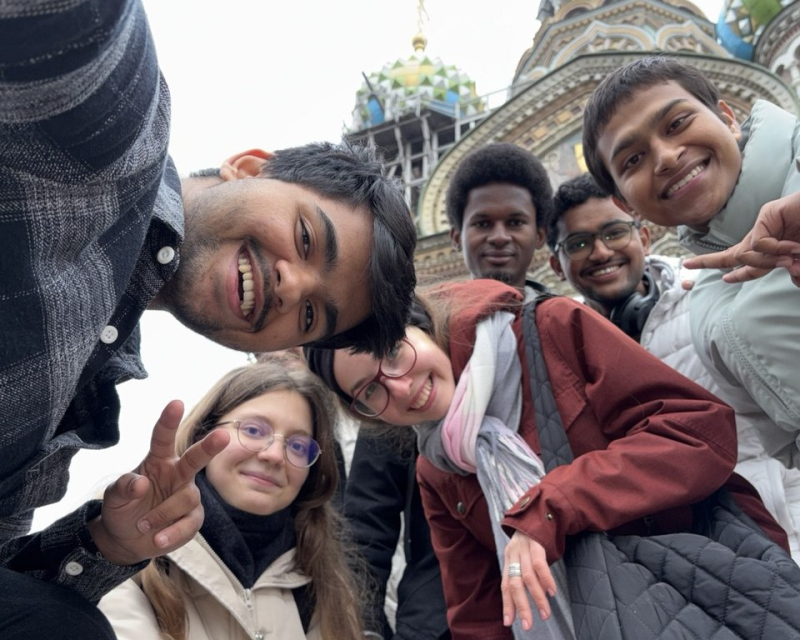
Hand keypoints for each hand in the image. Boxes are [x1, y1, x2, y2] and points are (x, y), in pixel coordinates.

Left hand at [88, 400, 228, 565]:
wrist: (127, 540)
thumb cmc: (123, 509)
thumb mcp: (114, 497)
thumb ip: (124, 487)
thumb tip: (141, 484)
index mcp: (158, 461)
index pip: (163, 438)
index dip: (169, 421)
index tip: (176, 403)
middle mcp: (178, 474)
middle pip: (196, 458)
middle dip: (209, 447)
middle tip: (223, 435)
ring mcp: (187, 495)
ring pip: (187, 498)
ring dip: (162, 514)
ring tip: (143, 525)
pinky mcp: (193, 518)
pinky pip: (190, 523)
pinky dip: (172, 533)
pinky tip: (158, 540)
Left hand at [501, 530, 555, 631]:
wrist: (540, 509)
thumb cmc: (534, 537)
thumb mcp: (524, 554)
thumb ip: (525, 572)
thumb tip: (532, 595)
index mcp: (508, 559)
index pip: (505, 585)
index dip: (507, 604)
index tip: (509, 622)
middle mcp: (513, 554)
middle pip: (514, 584)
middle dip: (520, 606)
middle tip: (527, 625)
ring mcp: (524, 548)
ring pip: (527, 577)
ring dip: (537, 598)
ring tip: (545, 614)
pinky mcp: (537, 543)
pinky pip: (540, 564)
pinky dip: (546, 580)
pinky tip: (551, 593)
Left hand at [683, 192, 799, 286]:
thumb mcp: (798, 258)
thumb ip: (789, 267)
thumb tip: (773, 272)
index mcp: (772, 246)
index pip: (748, 261)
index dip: (736, 272)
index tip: (724, 279)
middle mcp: (765, 234)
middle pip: (733, 253)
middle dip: (709, 261)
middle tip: (687, 264)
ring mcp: (766, 222)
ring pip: (749, 253)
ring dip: (770, 261)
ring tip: (795, 254)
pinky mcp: (769, 213)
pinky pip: (759, 242)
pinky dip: (774, 249)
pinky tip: (792, 246)